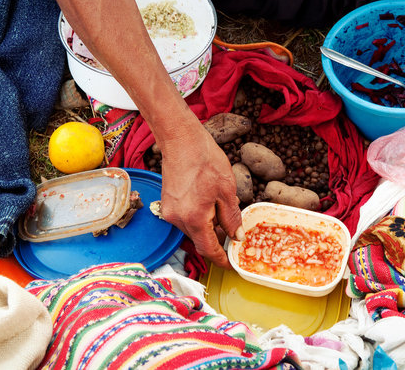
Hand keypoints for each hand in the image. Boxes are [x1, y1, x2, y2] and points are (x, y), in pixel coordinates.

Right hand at [158, 124, 243, 268]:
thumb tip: (236, 236)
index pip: (208, 249)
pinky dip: (199, 217)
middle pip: (199, 240)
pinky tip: (209, 202)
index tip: (230, 264)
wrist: (180, 140)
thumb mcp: (226, 190)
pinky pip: (185, 218)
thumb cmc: (204, 160)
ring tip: (223, 210)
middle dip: (217, 239)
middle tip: (234, 232)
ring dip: (208, 227)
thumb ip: (231, 217)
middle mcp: (177, 219)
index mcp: (194, 219)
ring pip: (192, 229)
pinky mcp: (167, 203)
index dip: (220, 259)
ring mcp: (169, 211)